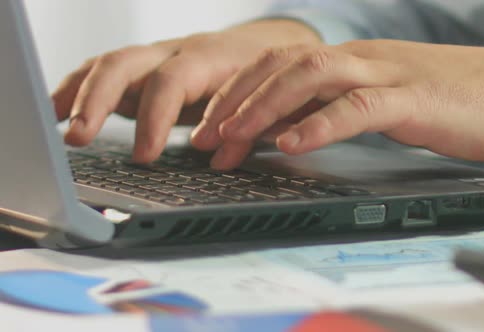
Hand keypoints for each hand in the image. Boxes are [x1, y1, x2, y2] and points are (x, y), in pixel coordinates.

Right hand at [53, 20, 321, 162]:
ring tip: (56, 127)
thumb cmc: (268, 77)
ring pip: (108, 65)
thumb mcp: (268, 104)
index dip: (155, 118)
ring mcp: (157, 59)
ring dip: (78, 95)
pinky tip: (58, 111)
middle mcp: (176, 52)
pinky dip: (78, 91)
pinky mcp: (145, 72)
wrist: (268, 48)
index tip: (144, 156)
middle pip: (126, 64)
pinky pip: (104, 74)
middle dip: (97, 99)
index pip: (172, 81)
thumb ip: (247, 130)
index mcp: (209, 58)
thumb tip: (220, 158)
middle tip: (79, 137)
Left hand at [194, 40, 483, 169]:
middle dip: (236, 102)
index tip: (210, 127)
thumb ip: (341, 108)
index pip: (280, 65)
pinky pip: (357, 107)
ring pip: (310, 77)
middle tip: (204, 140)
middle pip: (282, 66)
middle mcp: (362, 59)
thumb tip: (296, 130)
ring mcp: (386, 74)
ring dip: (264, 108)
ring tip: (232, 139)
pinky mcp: (411, 98)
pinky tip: (291, 144)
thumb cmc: (453, 101)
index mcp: (353, 61)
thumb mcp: (384, 102)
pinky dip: (319, 125)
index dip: (239, 93)